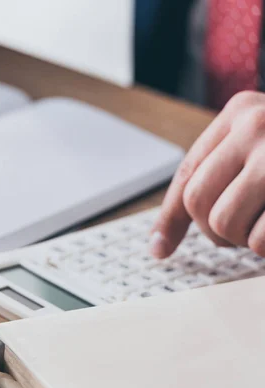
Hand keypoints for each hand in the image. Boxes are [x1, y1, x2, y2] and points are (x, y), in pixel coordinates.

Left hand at [151, 91, 264, 257]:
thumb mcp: (264, 142)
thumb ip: (222, 170)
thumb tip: (159, 243)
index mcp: (240, 112)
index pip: (187, 172)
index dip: (170, 217)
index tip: (159, 248)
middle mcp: (256, 124)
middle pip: (197, 200)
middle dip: (214, 231)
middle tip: (239, 236)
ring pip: (223, 221)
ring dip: (243, 240)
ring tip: (264, 229)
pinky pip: (259, 239)